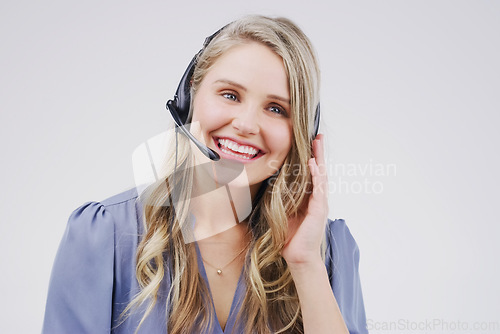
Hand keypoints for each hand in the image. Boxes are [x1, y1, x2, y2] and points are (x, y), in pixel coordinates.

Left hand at [281, 134, 328, 267]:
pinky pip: (319, 189)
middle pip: (319, 170)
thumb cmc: (290, 237)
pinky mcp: (319, 210)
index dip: (310, 158)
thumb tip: (268, 185)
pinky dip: (316, 175)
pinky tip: (314, 164)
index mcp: (309, 198)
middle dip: (318, 153)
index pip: (310, 174)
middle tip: (318, 135)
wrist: (297, 256)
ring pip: (321, 176)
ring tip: (317, 143)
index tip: (309, 142)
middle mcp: (317, 198)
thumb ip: (280, 198)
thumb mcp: (282, 212)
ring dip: (319, 158)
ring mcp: (320, 203)